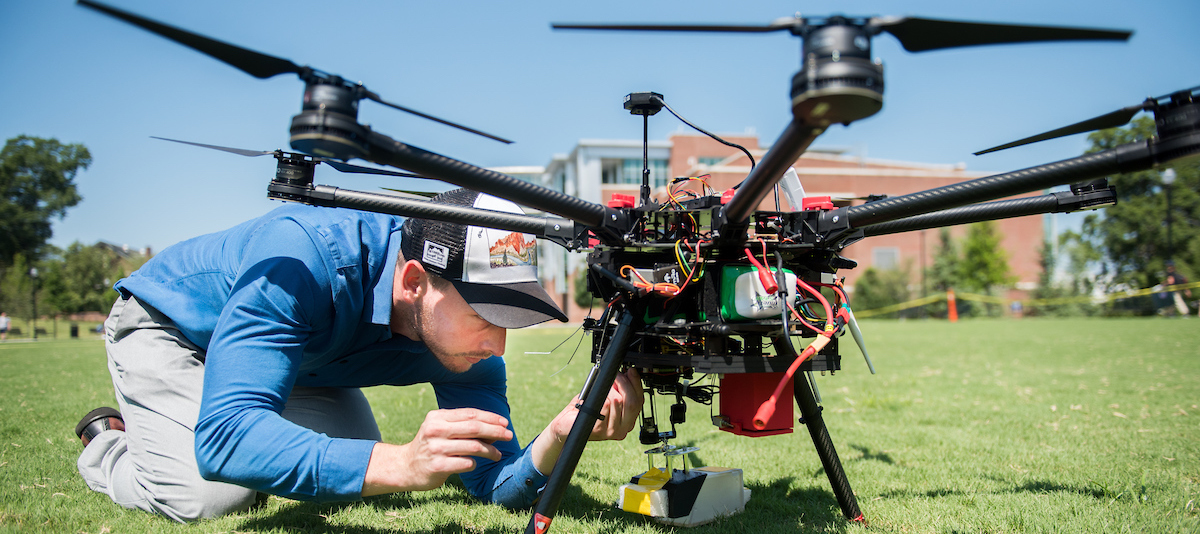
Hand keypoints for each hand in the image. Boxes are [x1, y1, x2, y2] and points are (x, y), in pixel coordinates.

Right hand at [363, 408, 511, 495]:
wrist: (405, 467)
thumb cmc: (431, 446)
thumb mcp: (441, 429)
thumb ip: (462, 427)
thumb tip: (494, 429)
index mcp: (437, 417)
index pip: (470, 414)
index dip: (490, 417)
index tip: (504, 423)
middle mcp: (435, 430)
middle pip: (474, 428)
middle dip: (495, 431)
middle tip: (508, 435)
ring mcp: (435, 448)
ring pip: (473, 446)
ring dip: (490, 451)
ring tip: (497, 455)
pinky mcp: (437, 466)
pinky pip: (466, 463)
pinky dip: (475, 463)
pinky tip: (475, 464)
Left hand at [551, 367, 643, 442]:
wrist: (567, 425)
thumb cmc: (585, 411)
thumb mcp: (606, 398)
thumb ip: (619, 391)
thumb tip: (627, 374)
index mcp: (627, 422)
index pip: (639, 401)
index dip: (636, 384)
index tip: (630, 371)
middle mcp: (622, 429)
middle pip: (632, 402)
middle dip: (624, 384)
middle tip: (617, 375)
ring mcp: (611, 431)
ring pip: (617, 401)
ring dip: (608, 390)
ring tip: (601, 389)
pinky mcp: (599, 429)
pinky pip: (604, 405)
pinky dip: (599, 397)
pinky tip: (593, 399)